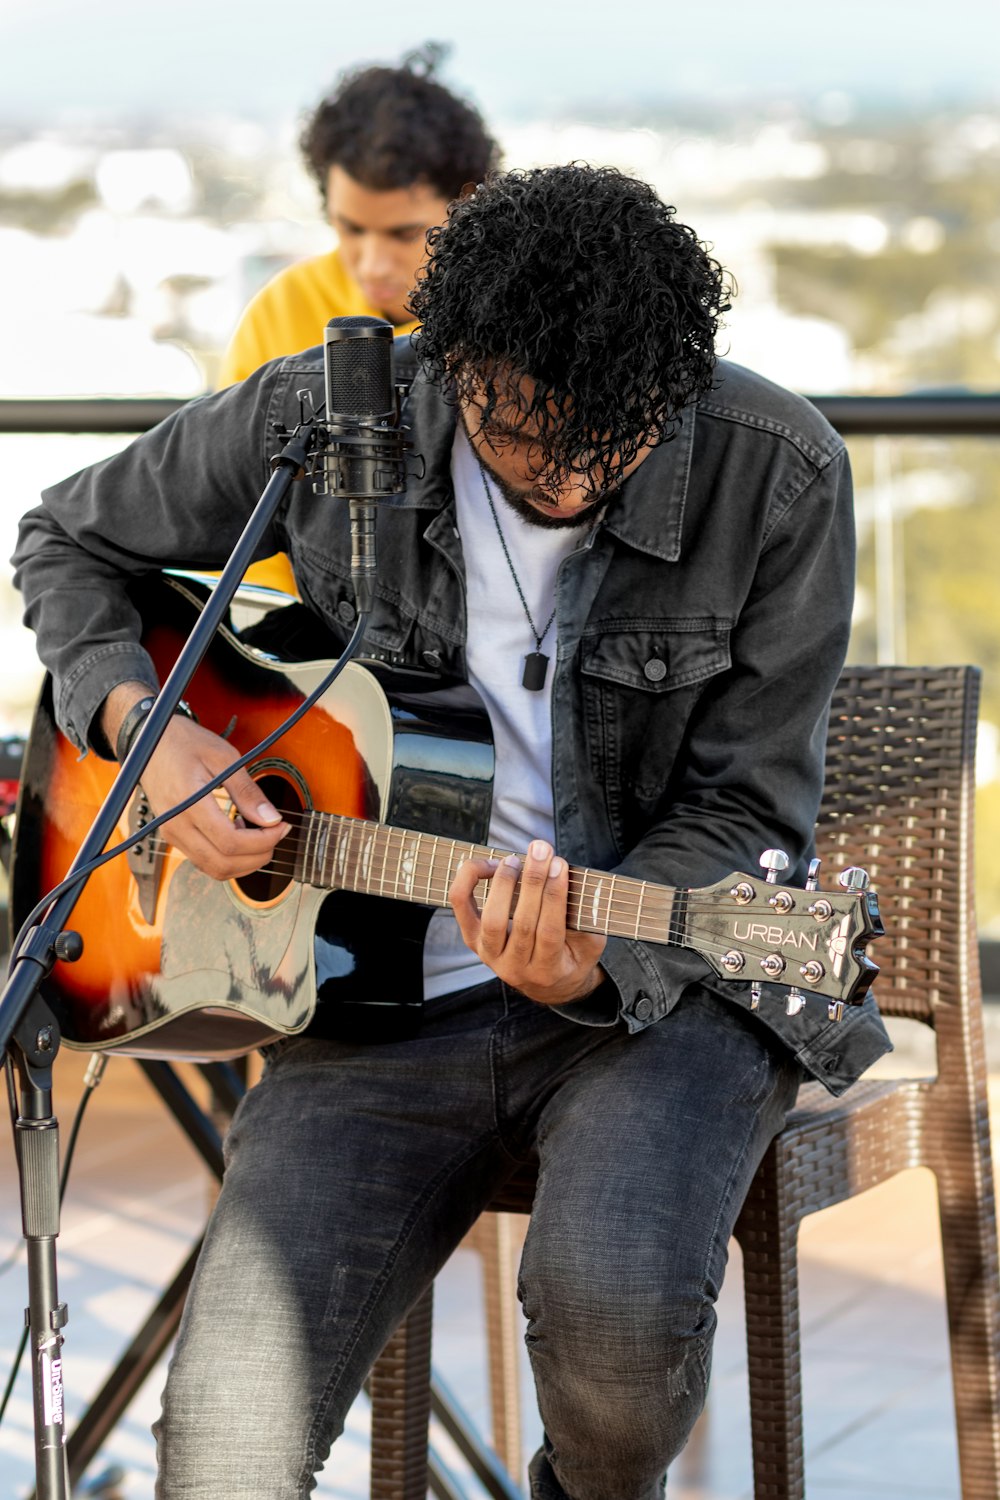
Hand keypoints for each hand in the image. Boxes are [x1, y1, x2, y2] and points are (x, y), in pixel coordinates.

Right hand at [103, 685, 287, 879]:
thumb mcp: (224, 758)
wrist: (151, 742)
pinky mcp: (173, 835)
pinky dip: (228, 857)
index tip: (281, 826)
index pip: (230, 842)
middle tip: (276, 834)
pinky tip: (239, 833)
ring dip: (243, 861)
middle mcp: (176, 825)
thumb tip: (272, 819)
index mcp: (189, 804)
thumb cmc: (186, 743)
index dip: (262, 841)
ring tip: (259, 834)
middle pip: (223, 864)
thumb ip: (248, 792)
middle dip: (258, 856)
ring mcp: (172, 834)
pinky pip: (204, 860)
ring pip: (213, 869)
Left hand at [450, 839, 605, 1005]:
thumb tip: (574, 883)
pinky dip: (468, 881)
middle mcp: (514, 969)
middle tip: (541, 849)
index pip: (550, 932)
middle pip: (522, 923)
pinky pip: (461, 906)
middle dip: (533, 881)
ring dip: (504, 883)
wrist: (545, 983)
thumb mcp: (590, 946)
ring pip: (492, 919)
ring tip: (515, 860)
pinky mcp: (472, 940)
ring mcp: (490, 955)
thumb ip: (587, 921)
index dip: (555, 896)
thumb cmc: (570, 956)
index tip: (560, 865)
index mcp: (547, 971)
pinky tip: (487, 865)